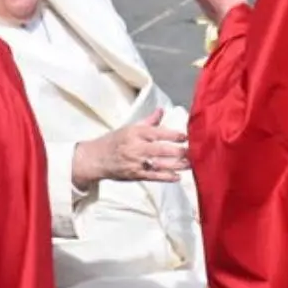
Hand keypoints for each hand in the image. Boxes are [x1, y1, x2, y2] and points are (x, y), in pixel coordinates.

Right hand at [72, 108, 189, 187]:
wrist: (96, 159)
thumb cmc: (114, 141)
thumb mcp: (129, 128)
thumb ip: (149, 121)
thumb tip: (162, 110)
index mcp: (135, 133)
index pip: (157, 133)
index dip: (172, 135)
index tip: (185, 136)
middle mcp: (135, 147)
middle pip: (160, 149)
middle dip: (178, 151)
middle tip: (191, 151)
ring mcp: (135, 162)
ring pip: (159, 164)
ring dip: (176, 165)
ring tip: (189, 164)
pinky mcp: (135, 175)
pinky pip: (153, 177)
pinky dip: (166, 177)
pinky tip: (177, 177)